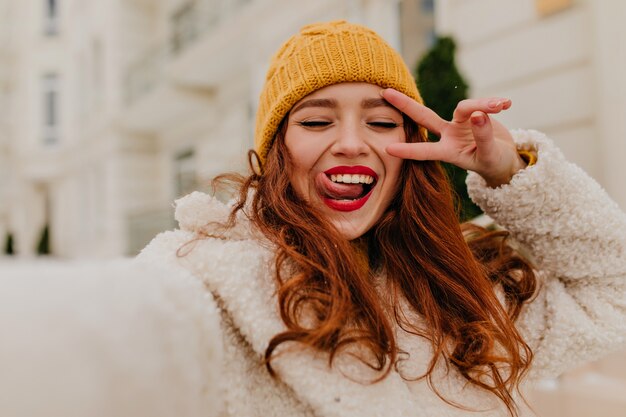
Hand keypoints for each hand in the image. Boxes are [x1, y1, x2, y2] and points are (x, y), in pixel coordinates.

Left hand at [381, 88, 526, 186]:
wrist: (506, 158)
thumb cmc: (494, 163)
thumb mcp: (490, 156)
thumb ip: (483, 137)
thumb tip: (477, 114)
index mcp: (448, 152)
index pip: (425, 151)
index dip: (408, 151)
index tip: (388, 149)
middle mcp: (449, 135)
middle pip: (424, 116)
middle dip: (405, 105)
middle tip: (385, 92)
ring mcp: (459, 123)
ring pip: (464, 107)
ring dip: (483, 104)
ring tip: (501, 105)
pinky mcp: (472, 113)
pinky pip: (480, 103)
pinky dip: (494, 102)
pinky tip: (506, 104)